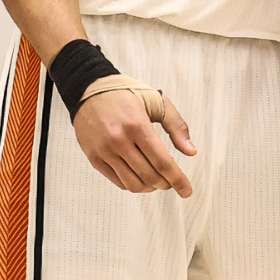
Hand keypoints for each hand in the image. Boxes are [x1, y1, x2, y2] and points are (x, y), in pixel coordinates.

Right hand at [71, 87, 196, 196]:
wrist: (89, 89)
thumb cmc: (124, 92)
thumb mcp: (156, 101)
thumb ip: (176, 125)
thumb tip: (190, 151)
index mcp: (137, 125)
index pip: (161, 161)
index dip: (177, 179)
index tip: (186, 190)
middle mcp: (119, 140)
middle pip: (149, 175)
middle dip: (165, 183)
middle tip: (172, 182)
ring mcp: (105, 151)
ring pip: (133, 183)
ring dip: (149, 187)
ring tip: (156, 181)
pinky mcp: (95, 158)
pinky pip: (117, 181)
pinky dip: (132, 185)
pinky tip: (140, 177)